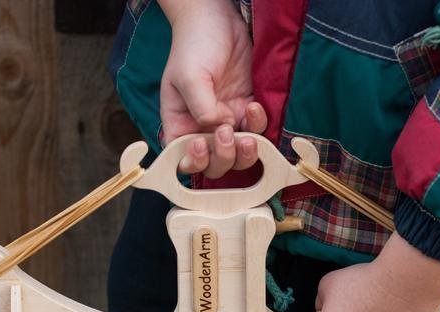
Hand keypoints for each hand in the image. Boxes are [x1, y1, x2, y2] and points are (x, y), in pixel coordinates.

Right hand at [158, 0, 266, 177]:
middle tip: (229, 135)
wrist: (217, 19)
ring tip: (249, 136)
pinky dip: (259, 125)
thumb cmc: (194, 45)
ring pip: (238, 155)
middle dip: (223, 158)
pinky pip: (257, 130)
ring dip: (245, 152)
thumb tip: (222, 129)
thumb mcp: (190, 76)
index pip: (182, 159)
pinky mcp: (247, 110)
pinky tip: (254, 106)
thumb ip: (202, 108)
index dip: (193, 162)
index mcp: (180, 124)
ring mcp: (227, 121)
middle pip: (214, 164)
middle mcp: (202, 128)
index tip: (201, 144)